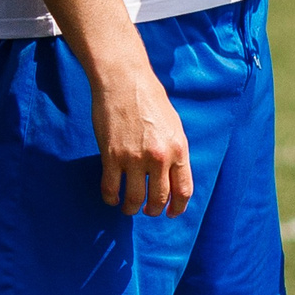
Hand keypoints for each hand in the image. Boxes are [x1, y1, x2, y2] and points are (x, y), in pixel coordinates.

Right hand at [87, 49, 191, 217]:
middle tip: (148, 211)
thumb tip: (173, 174)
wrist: (125, 82)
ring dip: (132, 208)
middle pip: (159, 198)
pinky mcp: (112, 156)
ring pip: (135, 198)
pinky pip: (111, 187)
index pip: (183, 190)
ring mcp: (135, 158)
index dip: (178, 207)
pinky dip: (111, 198)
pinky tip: (112, 199)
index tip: (171, 213)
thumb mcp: (174, 126)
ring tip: (129, 208)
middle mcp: (159, 157)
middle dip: (153, 210)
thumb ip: (175, 151)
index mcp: (178, 149)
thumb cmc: (150, 100)